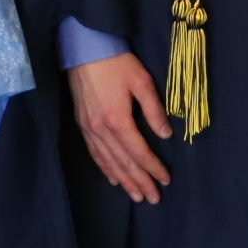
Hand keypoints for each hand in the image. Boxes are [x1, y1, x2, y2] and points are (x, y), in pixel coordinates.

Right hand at [67, 51, 171, 204]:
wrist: (84, 48)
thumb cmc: (116, 62)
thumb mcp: (142, 81)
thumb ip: (154, 110)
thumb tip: (165, 135)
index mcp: (118, 120)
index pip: (139, 152)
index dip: (153, 168)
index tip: (166, 180)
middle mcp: (101, 129)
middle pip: (123, 163)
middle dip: (139, 182)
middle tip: (153, 199)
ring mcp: (89, 128)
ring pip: (108, 162)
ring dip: (123, 180)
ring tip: (136, 195)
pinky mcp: (82, 124)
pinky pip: (94, 153)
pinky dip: (105, 168)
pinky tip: (113, 178)